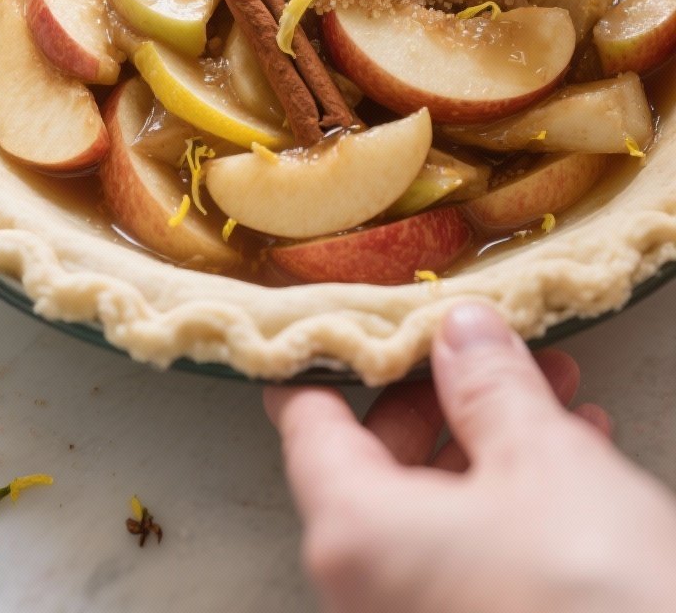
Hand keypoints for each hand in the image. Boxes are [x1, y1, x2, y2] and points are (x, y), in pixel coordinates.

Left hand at [265, 303, 675, 612]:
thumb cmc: (594, 596)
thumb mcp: (543, 459)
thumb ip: (489, 383)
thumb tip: (461, 330)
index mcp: (355, 534)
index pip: (308, 424)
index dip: (335, 360)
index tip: (359, 317)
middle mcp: (364, 591)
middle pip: (374, 461)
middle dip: (442, 396)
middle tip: (489, 350)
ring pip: (430, 507)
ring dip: (489, 442)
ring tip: (555, 394)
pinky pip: (466, 555)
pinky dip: (508, 503)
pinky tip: (577, 461)